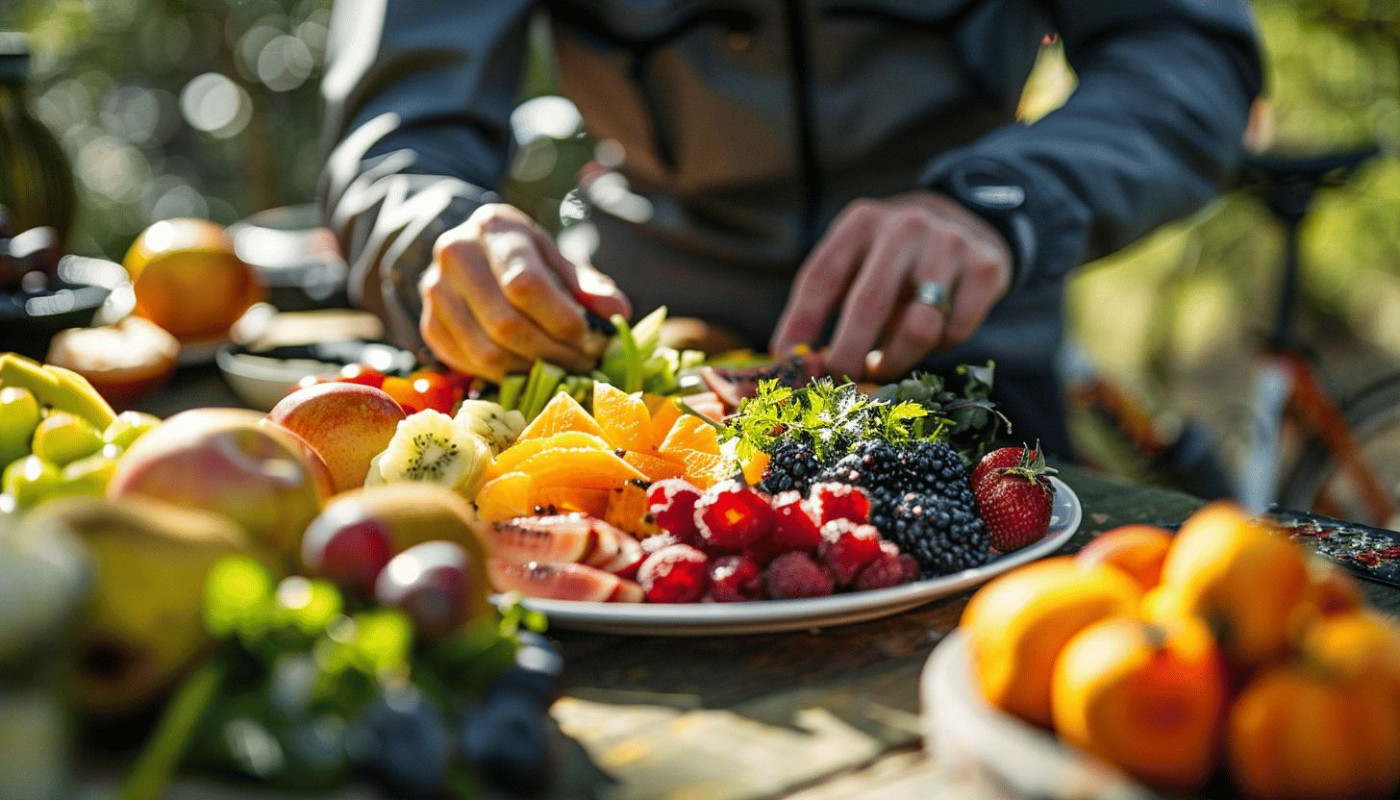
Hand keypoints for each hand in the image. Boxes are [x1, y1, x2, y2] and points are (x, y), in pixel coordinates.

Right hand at [419, 204, 630, 381]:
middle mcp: (455, 254)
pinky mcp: (430, 327)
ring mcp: (436, 293)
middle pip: (506, 324)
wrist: (471, 255)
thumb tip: (616, 313)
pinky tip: (532, 370)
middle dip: (553, 353)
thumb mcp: (558, 260)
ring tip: (562, 369)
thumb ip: (588, 286)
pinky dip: (507, 376)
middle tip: (584, 363)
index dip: (562, 320)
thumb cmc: (525, 259)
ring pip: (486, 353)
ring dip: (532, 371)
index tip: (590, 338)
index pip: (526, 284)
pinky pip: (471, 366)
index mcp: (494, 229)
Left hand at [770, 192, 1012, 380]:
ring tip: (884, 365)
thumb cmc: (891, 259)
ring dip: (896, 360)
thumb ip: (824, 305)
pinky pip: (956, 331)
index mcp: (860, 223)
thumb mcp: (855, 262)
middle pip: (869, 306)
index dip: (800, 326)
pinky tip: (931, 337)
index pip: (821, 279)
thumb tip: (793, 363)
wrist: (965, 222)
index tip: (789, 364)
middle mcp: (904, 227)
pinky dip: (939, 348)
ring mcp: (949, 244)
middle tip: (839, 386)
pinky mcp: (985, 267)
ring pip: (918, 327)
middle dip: (848, 357)